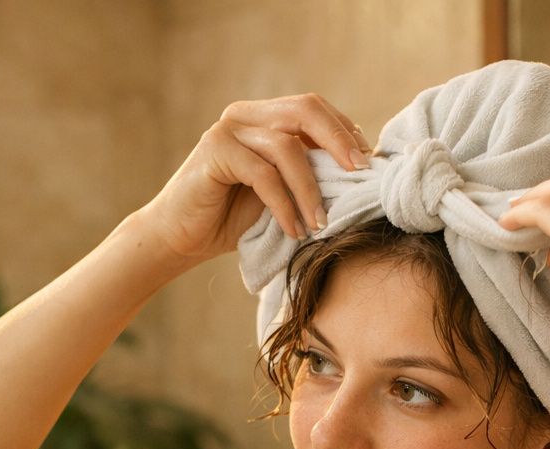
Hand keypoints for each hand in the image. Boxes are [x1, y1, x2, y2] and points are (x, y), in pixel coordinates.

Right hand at [134, 94, 371, 267]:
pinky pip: (263, 175)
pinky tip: (294, 229)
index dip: (345, 132)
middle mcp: (246, 114)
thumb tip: (361, 171)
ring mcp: (228, 130)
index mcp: (264, 116)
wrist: (182, 238)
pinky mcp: (214, 152)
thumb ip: (309, 173)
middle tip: (360, 176)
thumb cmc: (234, 218)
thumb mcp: (282, 192)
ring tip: (321, 224)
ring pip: (288, 147)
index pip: (315, 109)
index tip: (368, 167)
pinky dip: (284, 204)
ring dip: (311, 189)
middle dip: (339, 142)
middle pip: (306, 110)